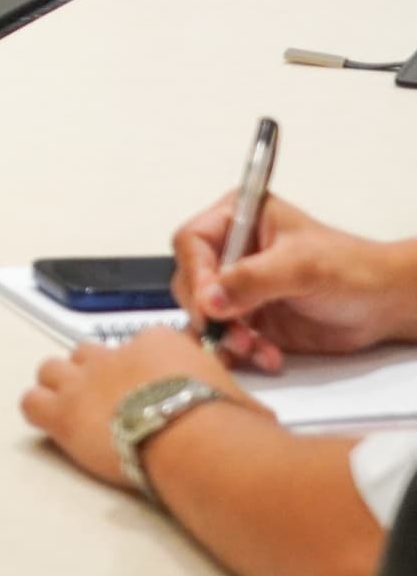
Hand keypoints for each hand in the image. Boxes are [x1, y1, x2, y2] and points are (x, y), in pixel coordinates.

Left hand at [20, 327, 260, 490]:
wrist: (195, 441)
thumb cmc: (223, 423)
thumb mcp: (238, 398)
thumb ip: (231, 398)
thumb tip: (254, 417)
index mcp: (158, 343)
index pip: (136, 346)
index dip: (138, 370)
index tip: (146, 389)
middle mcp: (114, 354)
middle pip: (88, 352)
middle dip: (94, 374)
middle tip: (108, 401)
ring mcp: (84, 381)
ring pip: (52, 369)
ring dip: (60, 387)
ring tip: (74, 409)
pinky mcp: (63, 411)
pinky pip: (32, 402)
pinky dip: (38, 411)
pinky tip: (50, 424)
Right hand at [172, 192, 416, 370]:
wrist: (384, 305)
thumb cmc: (351, 269)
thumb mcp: (302, 266)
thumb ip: (253, 279)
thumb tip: (210, 300)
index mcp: (236, 219)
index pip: (191, 242)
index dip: (196, 274)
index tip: (210, 304)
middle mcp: (231, 252)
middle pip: (190, 282)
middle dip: (209, 312)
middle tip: (234, 332)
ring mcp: (238, 288)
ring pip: (204, 315)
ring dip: (225, 336)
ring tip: (253, 347)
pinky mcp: (249, 318)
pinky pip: (225, 337)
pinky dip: (241, 352)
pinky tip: (267, 355)